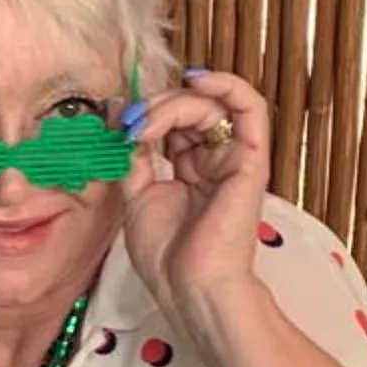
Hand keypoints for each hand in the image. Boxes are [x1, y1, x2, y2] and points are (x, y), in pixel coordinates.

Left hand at [119, 66, 274, 321]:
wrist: (189, 287)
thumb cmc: (166, 255)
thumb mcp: (136, 194)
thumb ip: (135, 154)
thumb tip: (123, 115)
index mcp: (189, 169)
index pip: (170, 122)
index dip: (143, 113)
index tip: (116, 121)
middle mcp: (214, 160)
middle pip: (189, 108)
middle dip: (154, 106)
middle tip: (129, 124)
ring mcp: (233, 158)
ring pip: (211, 104)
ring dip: (173, 103)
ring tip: (148, 124)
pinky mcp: (251, 159)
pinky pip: (250, 107)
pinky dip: (226, 84)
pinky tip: (197, 79)